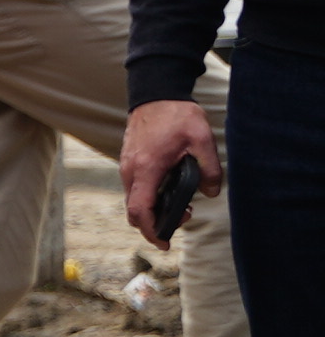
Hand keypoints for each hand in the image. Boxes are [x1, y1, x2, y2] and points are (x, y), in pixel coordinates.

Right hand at [122, 99, 223, 245]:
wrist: (155, 93)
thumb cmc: (176, 115)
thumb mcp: (202, 140)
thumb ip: (210, 169)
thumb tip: (210, 193)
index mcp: (147, 168)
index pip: (140, 210)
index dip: (151, 231)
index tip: (164, 243)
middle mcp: (131, 170)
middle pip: (133, 210)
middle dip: (154, 223)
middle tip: (183, 218)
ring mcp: (127, 165)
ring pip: (133, 199)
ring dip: (152, 209)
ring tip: (181, 204)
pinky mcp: (129, 160)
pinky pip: (134, 187)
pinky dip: (148, 196)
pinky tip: (168, 188)